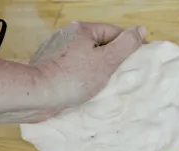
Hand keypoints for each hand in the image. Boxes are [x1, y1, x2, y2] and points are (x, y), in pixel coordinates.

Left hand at [32, 21, 146, 117]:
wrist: (38, 93)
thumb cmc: (74, 77)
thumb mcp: (107, 61)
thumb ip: (126, 45)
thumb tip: (141, 30)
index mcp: (82, 29)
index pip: (114, 32)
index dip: (128, 46)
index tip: (137, 61)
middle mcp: (68, 34)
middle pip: (99, 44)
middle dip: (112, 59)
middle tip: (121, 76)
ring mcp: (56, 49)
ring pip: (86, 56)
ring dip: (97, 68)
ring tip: (104, 84)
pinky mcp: (49, 64)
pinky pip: (74, 67)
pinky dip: (82, 75)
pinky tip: (85, 88)